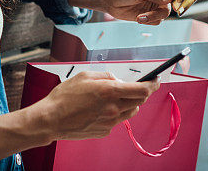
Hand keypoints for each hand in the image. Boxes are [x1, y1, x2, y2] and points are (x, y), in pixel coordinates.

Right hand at [37, 71, 160, 140]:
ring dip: (129, 103)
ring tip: (114, 97)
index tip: (155, 80)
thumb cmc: (64, 97)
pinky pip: (117, 120)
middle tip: (137, 86)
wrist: (52, 120)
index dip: (152, 84)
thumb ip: (105, 76)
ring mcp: (110, 122)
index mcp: (110, 91)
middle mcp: (113, 108)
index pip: (142, 90)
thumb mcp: (84, 76)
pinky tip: (100, 109)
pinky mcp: (105, 131)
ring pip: (131, 112)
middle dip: (142, 93)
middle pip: (140, 101)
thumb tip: (117, 80)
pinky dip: (115, 113)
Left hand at [101, 0, 189, 24]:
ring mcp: (159, 3)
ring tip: (141, 16)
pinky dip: (149, 20)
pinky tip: (138, 17)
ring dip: (155, 16)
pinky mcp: (153, 14)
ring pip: (167, 13)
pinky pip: (158, 21)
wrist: (110, 0)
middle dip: (177, 5)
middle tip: (176, 8)